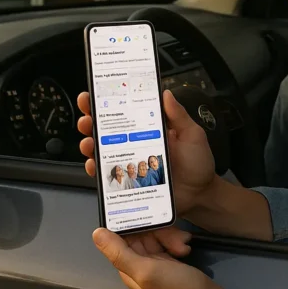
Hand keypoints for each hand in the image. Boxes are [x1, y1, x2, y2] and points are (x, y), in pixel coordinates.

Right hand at [78, 89, 215, 213]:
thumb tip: (166, 93)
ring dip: (89, 144)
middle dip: (90, 121)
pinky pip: (107, 175)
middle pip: (106, 129)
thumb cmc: (198, 163)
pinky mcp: (129, 181)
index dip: (106, 102)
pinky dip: (97, 170)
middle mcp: (135, 143)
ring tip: (88, 142)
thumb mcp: (192, 135)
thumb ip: (178, 115)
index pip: (123, 111)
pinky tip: (94, 165)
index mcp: (148, 128)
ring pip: (102, 151)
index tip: (94, 94)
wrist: (201, 195)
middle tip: (86, 118)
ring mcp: (130, 162)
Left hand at [94, 227, 287, 288]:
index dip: (128, 223)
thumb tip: (96, 233)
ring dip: (170, 237)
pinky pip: (168, 242)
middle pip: (139, 234)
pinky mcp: (171, 261)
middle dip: (156, 230)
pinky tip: (186, 247)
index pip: (118, 237)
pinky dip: (177, 242)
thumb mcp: (146, 271)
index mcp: (127, 267)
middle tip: (174, 236)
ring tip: (183, 246)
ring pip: (156, 236)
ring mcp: (156, 263)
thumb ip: (119, 253)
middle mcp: (138, 264)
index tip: (142, 210)